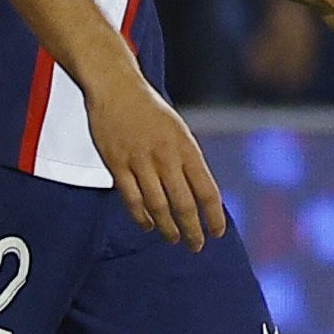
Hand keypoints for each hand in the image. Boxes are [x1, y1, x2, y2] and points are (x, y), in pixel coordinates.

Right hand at [86, 70, 224, 249]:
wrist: (116, 88)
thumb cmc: (149, 110)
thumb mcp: (178, 131)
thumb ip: (187, 161)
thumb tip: (197, 195)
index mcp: (186, 148)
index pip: (206, 191)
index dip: (213, 216)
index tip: (217, 232)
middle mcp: (166, 157)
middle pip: (183, 204)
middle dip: (192, 230)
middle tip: (196, 246)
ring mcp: (140, 161)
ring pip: (157, 206)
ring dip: (167, 228)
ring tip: (173, 238)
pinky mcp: (116, 164)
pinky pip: (131, 198)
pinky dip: (141, 216)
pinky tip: (147, 225)